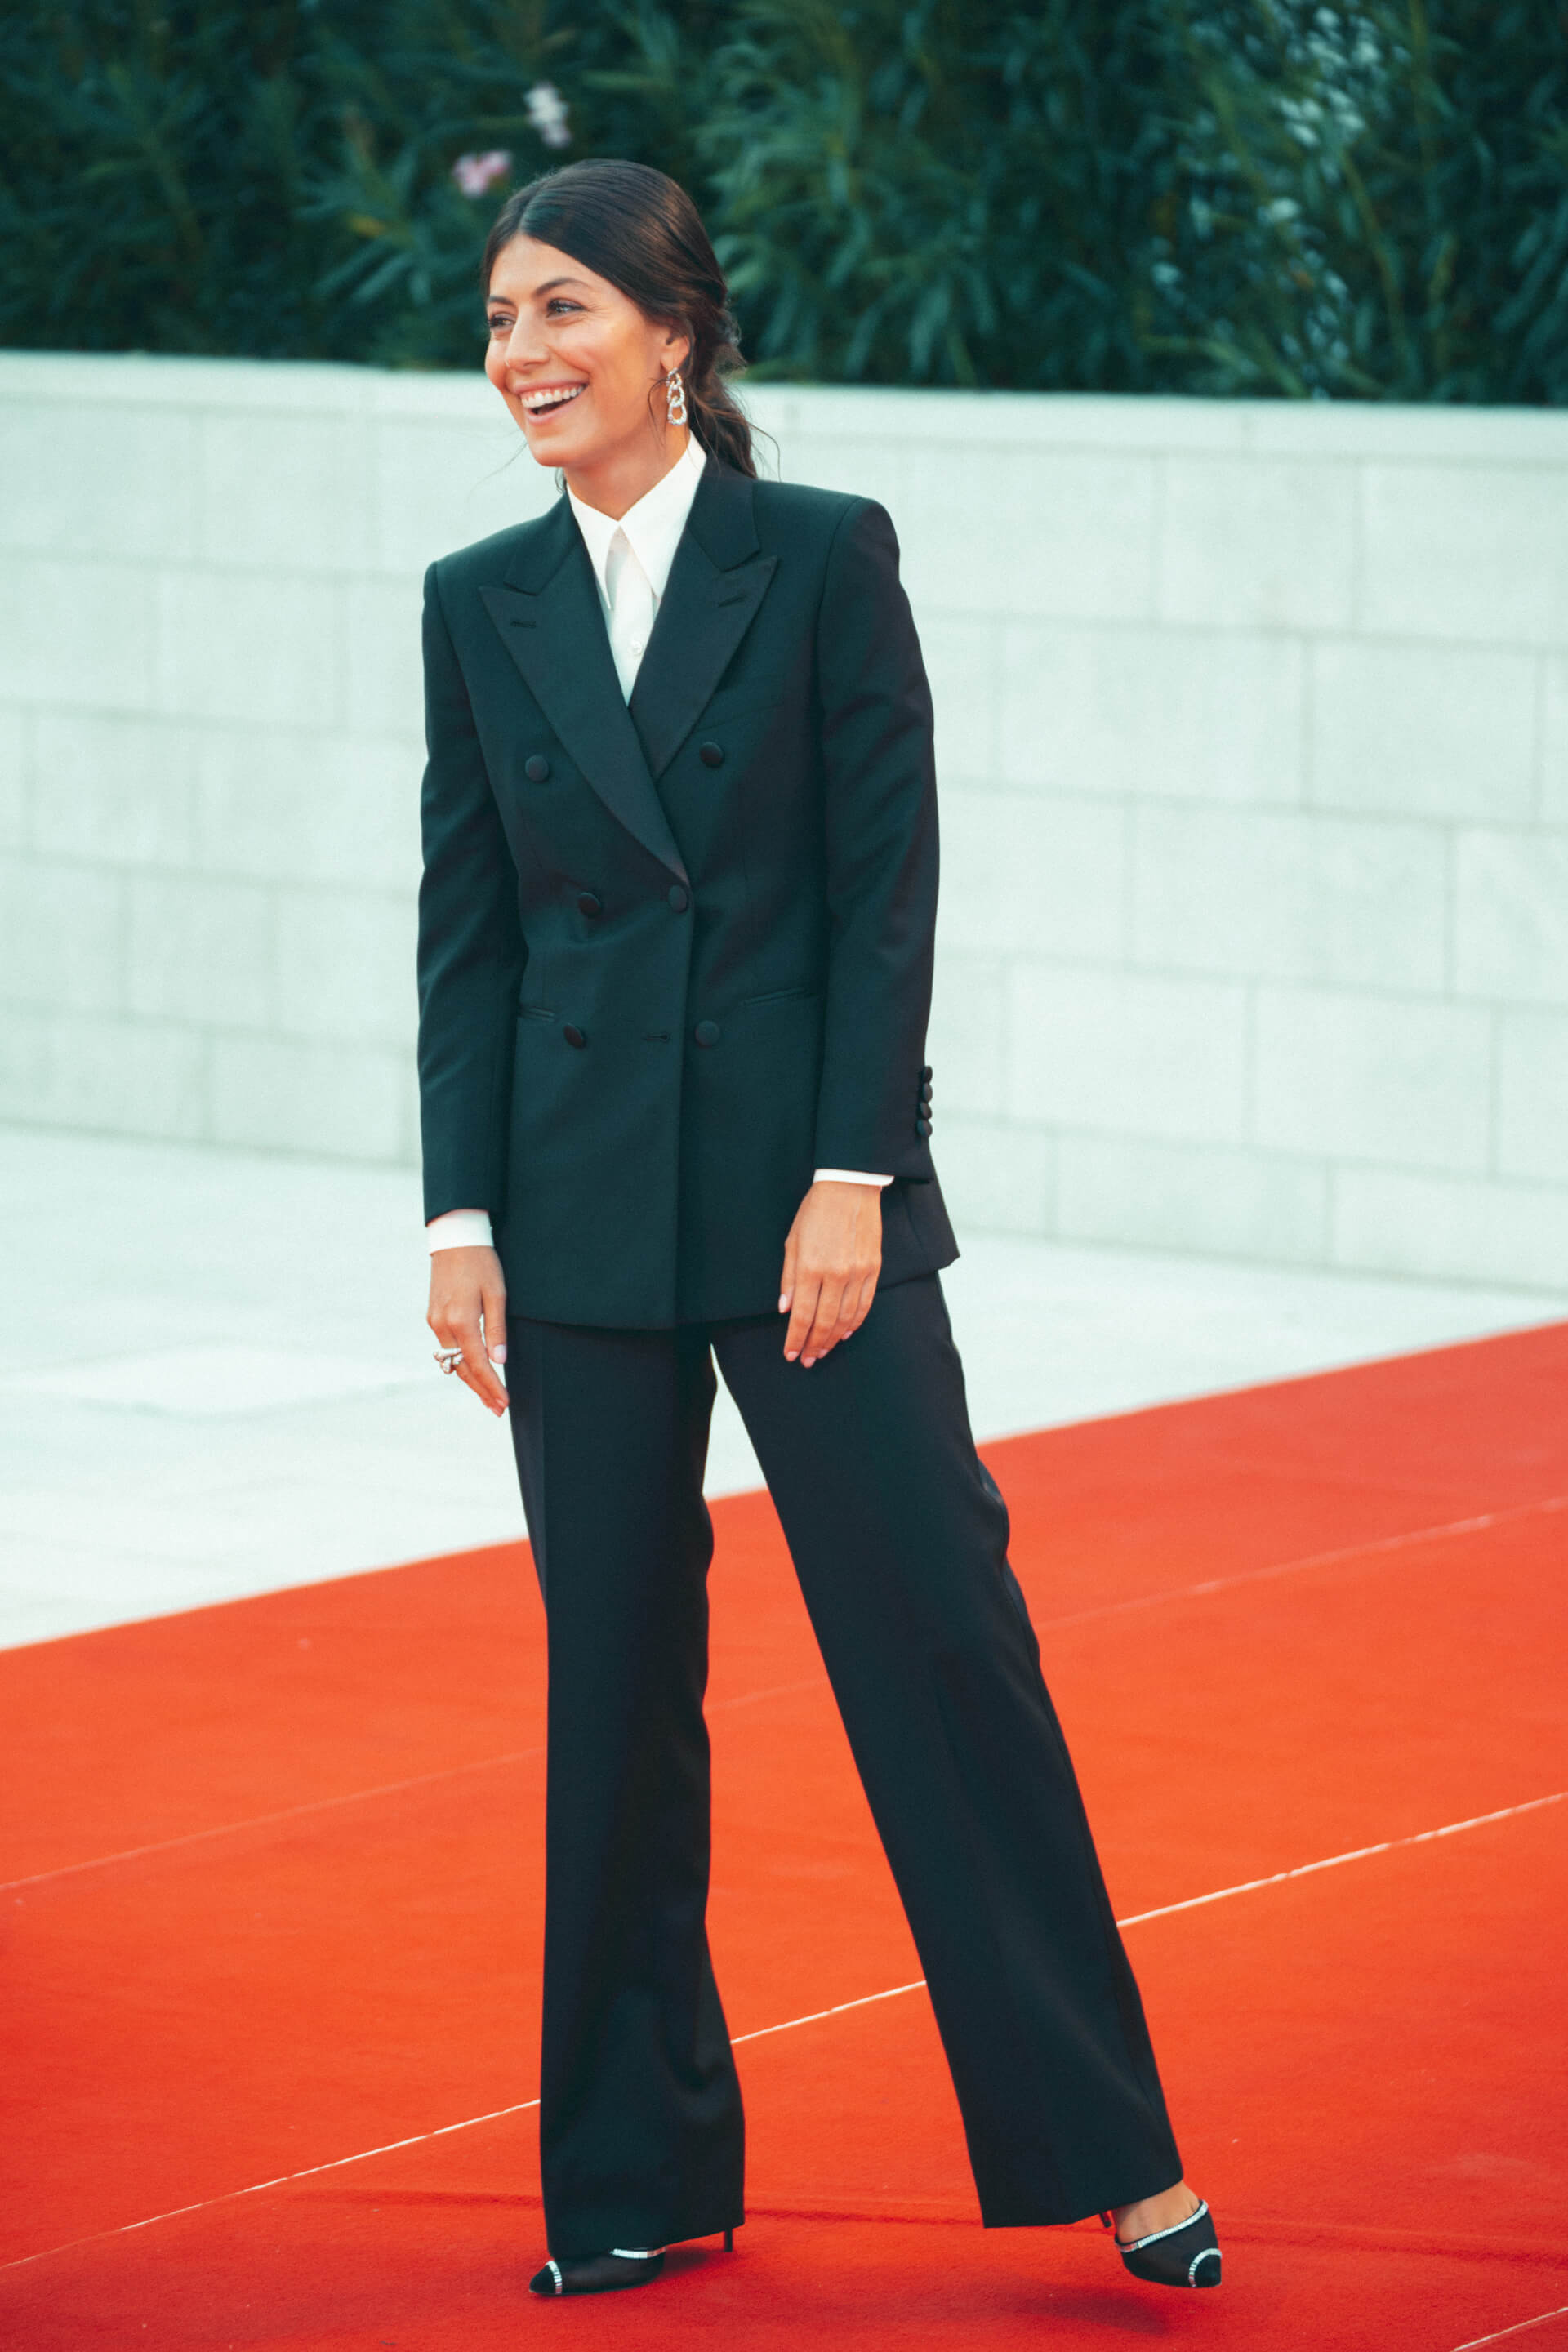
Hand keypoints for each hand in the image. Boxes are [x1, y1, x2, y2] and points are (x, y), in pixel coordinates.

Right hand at [428, 1244, 508, 1414]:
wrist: (455, 1239)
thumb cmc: (481, 1263)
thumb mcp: (497, 1294)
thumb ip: (497, 1329)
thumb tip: (499, 1361)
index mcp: (460, 1320)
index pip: (478, 1364)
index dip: (492, 1386)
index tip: (504, 1403)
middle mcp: (442, 1325)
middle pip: (462, 1369)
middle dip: (480, 1391)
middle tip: (497, 1409)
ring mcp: (434, 1321)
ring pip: (452, 1360)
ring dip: (470, 1379)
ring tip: (488, 1396)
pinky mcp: (432, 1316)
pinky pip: (447, 1347)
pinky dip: (461, 1362)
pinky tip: (474, 1370)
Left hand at [779, 1181, 881, 1365]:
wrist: (849, 1188)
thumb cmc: (815, 1212)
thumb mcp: (792, 1242)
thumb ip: (788, 1278)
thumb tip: (785, 1309)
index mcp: (810, 1267)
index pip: (802, 1315)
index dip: (795, 1339)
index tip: (790, 1354)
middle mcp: (835, 1274)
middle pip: (824, 1322)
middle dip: (814, 1345)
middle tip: (807, 1359)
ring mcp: (857, 1273)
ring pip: (846, 1318)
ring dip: (833, 1339)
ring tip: (823, 1350)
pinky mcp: (873, 1269)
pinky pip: (864, 1304)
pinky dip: (854, 1322)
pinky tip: (845, 1332)